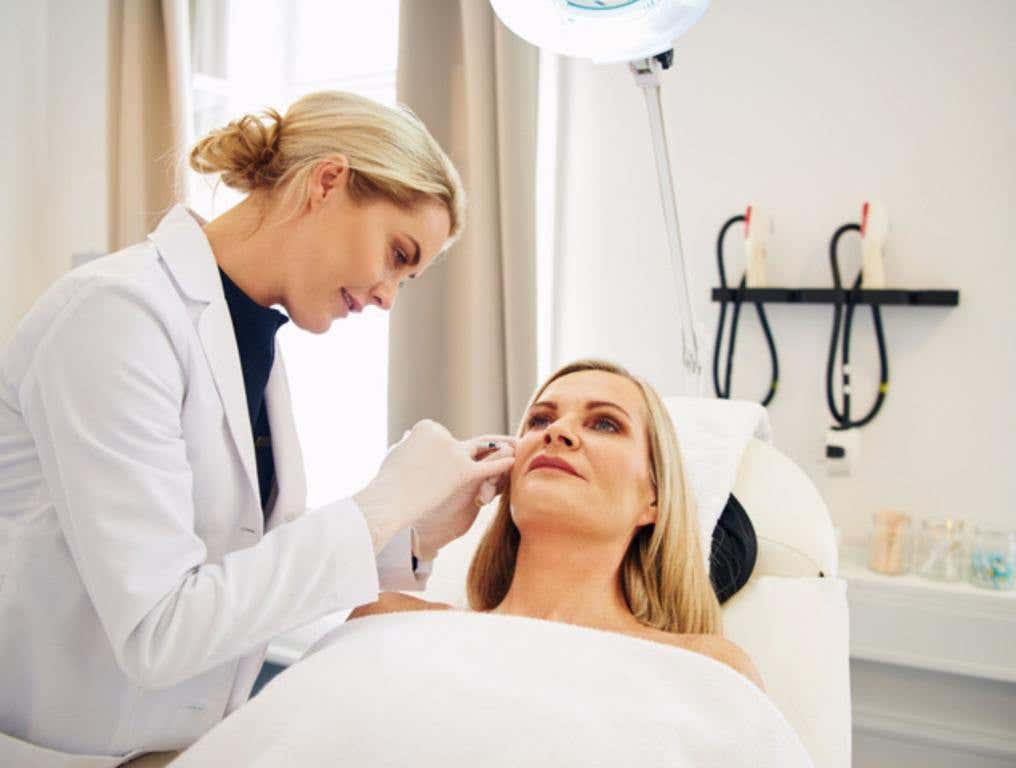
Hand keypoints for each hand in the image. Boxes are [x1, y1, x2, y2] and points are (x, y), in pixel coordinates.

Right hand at [353, 420, 515, 553]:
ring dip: (501, 451)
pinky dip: (502, 464)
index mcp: (426, 428)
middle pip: (471, 442)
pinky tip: (512, 461)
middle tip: (508, 442)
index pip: (448, 437)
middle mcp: (443, 436)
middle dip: (493, 442)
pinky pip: (488, 467)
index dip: (457, 451)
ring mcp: (454, 452)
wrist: (389, 501)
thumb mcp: (396, 455)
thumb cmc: (389, 482)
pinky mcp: (463, 472)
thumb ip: (408, 444)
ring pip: (483, 451)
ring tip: (513, 451)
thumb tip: (409, 434)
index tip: (460, 461)